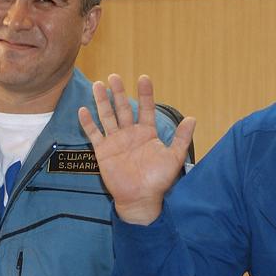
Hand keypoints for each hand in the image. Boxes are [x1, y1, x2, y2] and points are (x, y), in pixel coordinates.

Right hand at [78, 74, 195, 224]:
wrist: (140, 199)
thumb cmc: (158, 180)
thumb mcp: (174, 157)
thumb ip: (181, 138)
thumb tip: (192, 118)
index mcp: (147, 133)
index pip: (145, 109)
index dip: (145, 94)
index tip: (143, 78)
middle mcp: (130, 134)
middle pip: (122, 108)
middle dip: (118, 92)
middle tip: (114, 76)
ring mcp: (115, 141)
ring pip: (107, 116)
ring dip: (102, 101)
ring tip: (98, 85)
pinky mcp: (103, 151)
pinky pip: (94, 134)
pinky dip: (88, 123)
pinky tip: (83, 110)